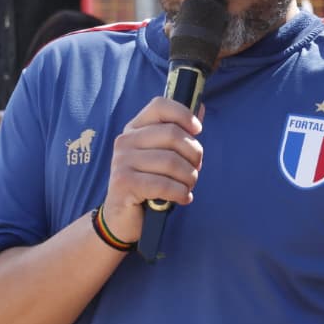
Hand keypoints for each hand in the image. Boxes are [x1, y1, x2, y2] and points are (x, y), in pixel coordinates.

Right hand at [100, 98, 205, 242]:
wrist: (123, 217)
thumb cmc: (148, 184)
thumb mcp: (162, 155)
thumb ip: (179, 133)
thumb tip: (201, 108)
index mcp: (135, 128)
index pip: (160, 106)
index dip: (184, 114)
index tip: (197, 130)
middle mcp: (125, 141)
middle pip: (173, 134)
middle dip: (194, 154)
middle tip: (195, 170)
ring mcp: (122, 161)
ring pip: (172, 162)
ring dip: (189, 178)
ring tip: (188, 187)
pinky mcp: (124, 183)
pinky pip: (164, 184)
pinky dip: (180, 193)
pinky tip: (183, 198)